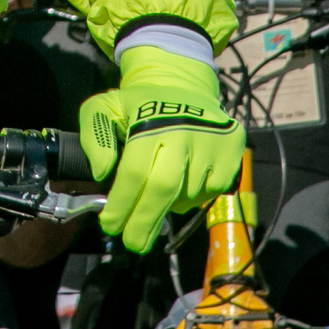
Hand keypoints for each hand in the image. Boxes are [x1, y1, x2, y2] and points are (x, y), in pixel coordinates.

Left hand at [78, 48, 245, 252]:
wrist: (181, 85)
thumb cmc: (139, 105)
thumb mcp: (104, 108)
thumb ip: (94, 137)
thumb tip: (102, 173)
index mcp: (150, 121)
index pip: (134, 172)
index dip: (122, 204)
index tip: (110, 225)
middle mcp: (185, 130)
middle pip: (164, 189)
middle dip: (145, 221)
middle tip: (133, 243)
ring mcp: (213, 141)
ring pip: (188, 195)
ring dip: (169, 205)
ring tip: (157, 192)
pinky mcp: (233, 149)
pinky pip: (211, 192)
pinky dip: (193, 197)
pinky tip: (183, 181)